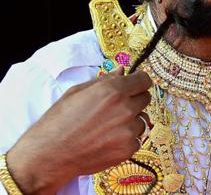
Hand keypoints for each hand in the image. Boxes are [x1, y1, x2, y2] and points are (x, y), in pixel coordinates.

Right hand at [6, 67, 151, 193]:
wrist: (49, 155)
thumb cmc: (59, 121)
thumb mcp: (77, 92)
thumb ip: (104, 80)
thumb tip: (122, 71)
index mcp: (114, 90)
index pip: (144, 80)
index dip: (138, 82)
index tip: (133, 85)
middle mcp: (125, 109)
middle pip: (145, 98)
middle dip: (134, 100)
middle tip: (114, 108)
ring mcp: (128, 130)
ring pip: (142, 119)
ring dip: (131, 121)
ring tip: (107, 126)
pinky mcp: (128, 149)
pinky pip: (137, 138)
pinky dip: (127, 139)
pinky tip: (107, 140)